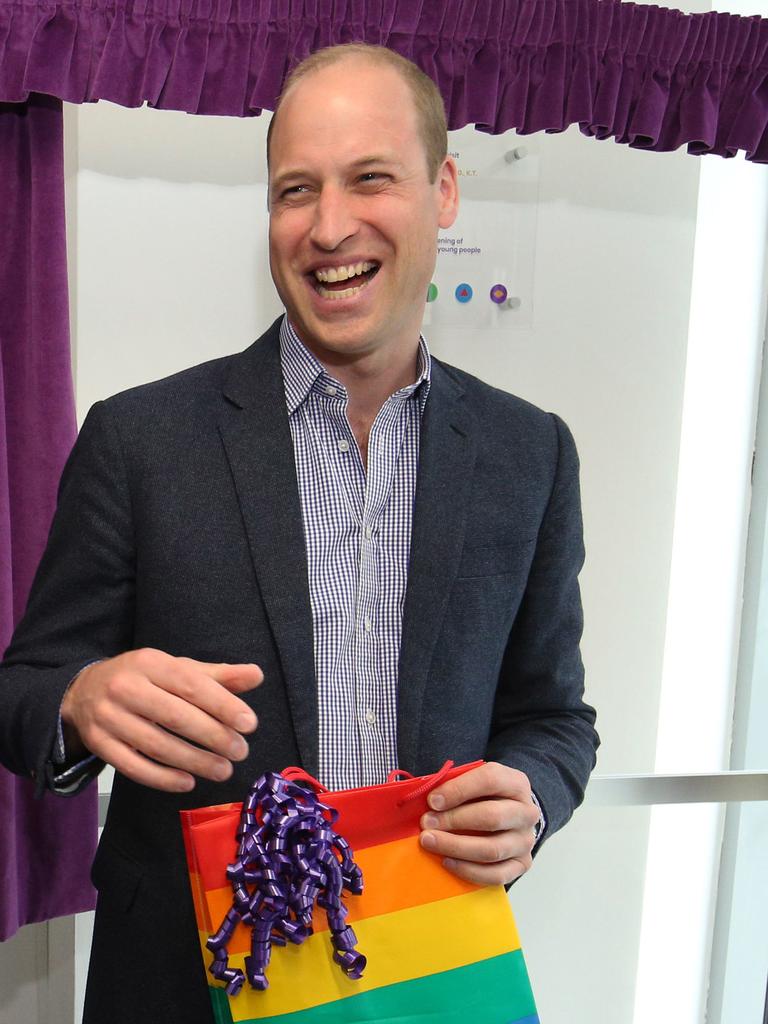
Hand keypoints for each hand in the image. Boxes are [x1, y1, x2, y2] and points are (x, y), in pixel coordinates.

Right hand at [60, 648, 262, 792]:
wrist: (84, 691)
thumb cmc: (144, 679)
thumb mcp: (177, 668)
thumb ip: (218, 675)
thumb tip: (256, 675)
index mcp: (150, 663)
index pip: (191, 685)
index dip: (222, 705)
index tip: (250, 724)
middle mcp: (125, 687)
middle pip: (175, 716)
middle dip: (213, 736)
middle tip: (240, 751)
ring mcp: (108, 717)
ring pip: (155, 745)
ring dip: (194, 761)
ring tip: (223, 770)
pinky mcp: (98, 744)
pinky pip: (133, 766)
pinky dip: (162, 778)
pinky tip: (188, 782)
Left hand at [418, 761, 540, 885]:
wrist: (511, 813)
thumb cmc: (485, 796)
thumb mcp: (474, 781)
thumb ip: (454, 785)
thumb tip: (428, 801)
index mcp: (515, 783)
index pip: (490, 780)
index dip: (458, 790)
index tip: (432, 800)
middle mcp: (527, 812)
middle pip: (491, 817)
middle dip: (454, 820)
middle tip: (426, 823)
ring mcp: (526, 841)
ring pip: (492, 849)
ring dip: (456, 846)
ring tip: (430, 842)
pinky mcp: (522, 864)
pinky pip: (496, 874)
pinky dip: (468, 870)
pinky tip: (447, 862)